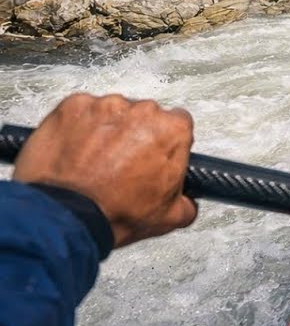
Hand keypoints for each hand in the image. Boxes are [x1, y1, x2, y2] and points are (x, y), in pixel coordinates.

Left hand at [13, 93, 198, 247]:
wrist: (66, 218)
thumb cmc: (115, 213)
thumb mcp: (169, 218)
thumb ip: (188, 201)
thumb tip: (187, 201)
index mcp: (172, 130)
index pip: (178, 124)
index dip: (165, 142)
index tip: (152, 156)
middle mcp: (142, 111)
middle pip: (144, 115)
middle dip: (135, 135)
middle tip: (119, 164)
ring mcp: (105, 106)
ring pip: (111, 112)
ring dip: (105, 130)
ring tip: (92, 161)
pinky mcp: (72, 107)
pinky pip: (79, 112)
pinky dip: (77, 128)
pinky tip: (73, 153)